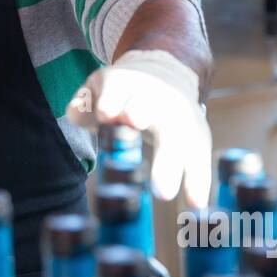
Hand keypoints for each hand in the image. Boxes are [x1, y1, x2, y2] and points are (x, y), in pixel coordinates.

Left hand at [66, 49, 211, 207]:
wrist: (166, 73)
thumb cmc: (123, 93)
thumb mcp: (99, 89)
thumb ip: (84, 105)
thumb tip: (78, 115)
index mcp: (126, 84)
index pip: (117, 90)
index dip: (111, 102)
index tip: (106, 115)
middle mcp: (158, 98)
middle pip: (155, 116)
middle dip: (141, 130)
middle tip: (132, 155)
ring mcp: (180, 115)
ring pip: (179, 137)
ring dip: (171, 165)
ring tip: (163, 193)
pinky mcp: (198, 134)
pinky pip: (199, 158)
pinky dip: (198, 181)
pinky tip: (196, 203)